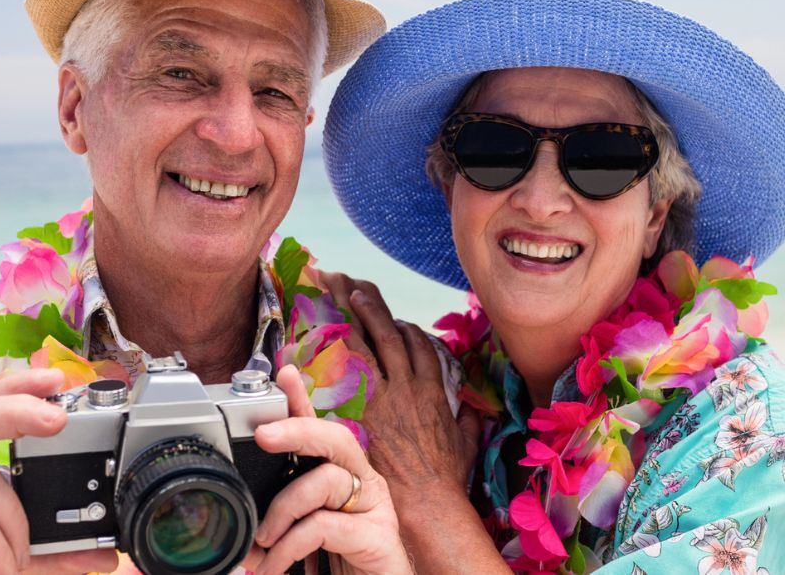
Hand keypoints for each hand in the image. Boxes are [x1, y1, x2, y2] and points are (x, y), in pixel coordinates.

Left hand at [241, 365, 411, 574]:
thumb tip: (242, 520)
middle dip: (297, 428)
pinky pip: (327, 525)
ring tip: (262, 542)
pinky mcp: (379, 538)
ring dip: (284, 509)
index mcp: (342, 479)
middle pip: (335, 438)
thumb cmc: (340, 569)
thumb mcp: (304, 537)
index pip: (321, 431)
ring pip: (327, 480)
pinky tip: (275, 565)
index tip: (283, 374)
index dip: (303, 400)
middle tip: (262, 436)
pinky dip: (291, 544)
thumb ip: (283, 521)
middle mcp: (363, 485)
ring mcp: (375, 510)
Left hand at [318, 273, 481, 521]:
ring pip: (362, 341)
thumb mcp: (465, 444)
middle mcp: (405, 386)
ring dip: (347, 313)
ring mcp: (380, 396)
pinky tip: (315, 332)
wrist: (426, 502)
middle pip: (385, 331)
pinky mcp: (358, 411)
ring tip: (334, 290)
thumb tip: (470, 409)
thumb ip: (465, 420)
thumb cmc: (445, 480)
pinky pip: (339, 370)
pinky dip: (328, 349)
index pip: (418, 344)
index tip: (392, 315)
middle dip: (367, 303)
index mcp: (432, 390)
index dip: (403, 325)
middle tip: (350, 281)